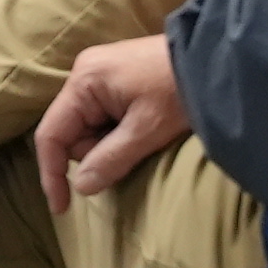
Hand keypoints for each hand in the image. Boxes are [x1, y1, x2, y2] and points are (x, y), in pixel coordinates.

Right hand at [33, 34, 191, 211]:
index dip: (52, 174)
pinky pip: (104, 116)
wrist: (217, 59)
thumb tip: (81, 187)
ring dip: (111, 142)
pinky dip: (120, 131)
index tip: (63, 208)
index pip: (51, 134)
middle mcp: (84, 74)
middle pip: (72, 132)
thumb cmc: (179, 91)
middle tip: (135, 150)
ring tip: (146, 135)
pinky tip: (144, 127)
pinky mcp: (116, 78)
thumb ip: (110, 159)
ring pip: (90, 126)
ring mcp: (100, 74)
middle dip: (96, 152)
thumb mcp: (147, 130)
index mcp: (84, 82)